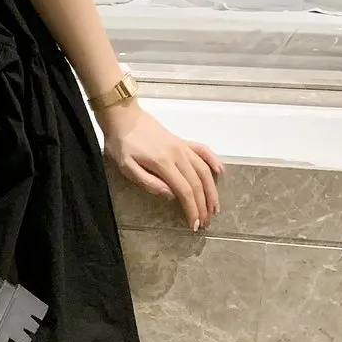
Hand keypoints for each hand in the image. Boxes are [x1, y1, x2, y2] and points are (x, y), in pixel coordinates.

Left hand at [98, 100, 223, 229]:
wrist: (123, 117)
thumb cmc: (121, 144)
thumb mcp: (127, 167)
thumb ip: (148, 182)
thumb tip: (170, 195)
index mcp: (163, 163)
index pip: (184, 191)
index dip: (191, 209)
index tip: (194, 224)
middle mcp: (178, 155)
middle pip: (197, 183)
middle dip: (203, 205)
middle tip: (205, 222)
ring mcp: (182, 146)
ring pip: (204, 170)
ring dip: (212, 190)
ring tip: (215, 207)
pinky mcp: (182, 140)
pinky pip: (203, 150)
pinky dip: (213, 161)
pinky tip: (220, 171)